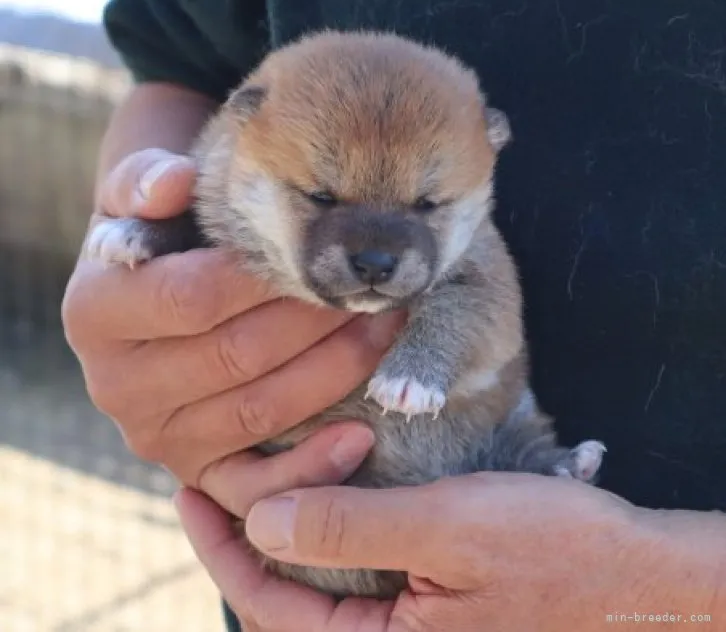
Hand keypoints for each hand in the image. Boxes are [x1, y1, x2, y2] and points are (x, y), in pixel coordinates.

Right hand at [62, 147, 404, 509]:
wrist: (159, 297)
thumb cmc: (165, 238)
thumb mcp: (142, 199)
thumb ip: (148, 180)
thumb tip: (176, 182)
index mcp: (94, 311)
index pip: (193, 296)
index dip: (265, 277)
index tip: (325, 251)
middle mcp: (115, 385)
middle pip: (236, 356)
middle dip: (317, 320)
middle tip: (372, 288)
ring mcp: (156, 436)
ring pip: (260, 411)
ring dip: (335, 371)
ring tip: (386, 327)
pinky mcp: (194, 471)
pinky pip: (254, 488)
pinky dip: (311, 467)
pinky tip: (361, 434)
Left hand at [176, 469, 725, 631]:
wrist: (631, 568)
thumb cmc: (549, 549)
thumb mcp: (446, 531)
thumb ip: (350, 531)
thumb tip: (262, 523)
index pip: (269, 603)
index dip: (222, 545)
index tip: (190, 490)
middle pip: (286, 589)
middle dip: (248, 531)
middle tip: (214, 474)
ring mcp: (405, 615)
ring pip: (319, 573)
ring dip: (288, 521)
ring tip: (258, 472)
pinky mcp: (425, 590)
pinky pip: (357, 561)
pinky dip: (331, 520)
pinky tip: (320, 482)